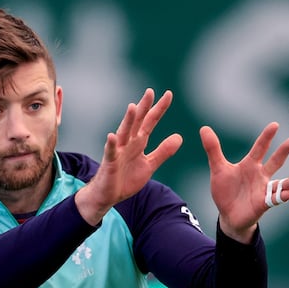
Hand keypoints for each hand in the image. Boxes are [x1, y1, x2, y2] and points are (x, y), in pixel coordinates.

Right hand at [76, 88, 182, 224]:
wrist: (108, 195)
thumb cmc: (126, 178)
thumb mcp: (149, 164)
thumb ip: (163, 151)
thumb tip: (179, 137)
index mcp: (138, 142)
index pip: (150, 121)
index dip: (159, 109)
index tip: (168, 94)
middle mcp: (128, 143)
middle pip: (137, 122)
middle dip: (144, 107)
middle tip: (150, 92)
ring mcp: (117, 151)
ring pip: (123, 133)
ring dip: (127, 121)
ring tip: (132, 107)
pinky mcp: (110, 163)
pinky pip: (110, 152)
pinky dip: (111, 145)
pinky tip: (112, 136)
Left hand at [201, 122, 288, 242]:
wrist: (228, 215)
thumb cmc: (226, 190)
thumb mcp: (218, 169)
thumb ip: (213, 150)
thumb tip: (204, 128)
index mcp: (250, 165)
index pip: (260, 148)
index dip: (266, 137)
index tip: (274, 125)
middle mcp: (260, 175)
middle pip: (274, 162)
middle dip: (283, 152)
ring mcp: (263, 189)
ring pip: (279, 184)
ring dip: (288, 183)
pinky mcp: (263, 203)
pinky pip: (275, 200)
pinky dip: (282, 197)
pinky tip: (288, 194)